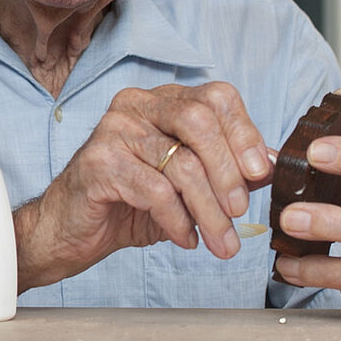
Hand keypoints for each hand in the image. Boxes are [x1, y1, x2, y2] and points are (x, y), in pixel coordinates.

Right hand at [16, 82, 272, 289]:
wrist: (72, 230)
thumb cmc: (129, 203)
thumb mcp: (186, 185)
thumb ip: (224, 170)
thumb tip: (269, 166)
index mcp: (162, 101)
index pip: (216, 97)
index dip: (244, 133)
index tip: (260, 174)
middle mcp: (137, 105)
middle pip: (200, 121)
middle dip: (228, 172)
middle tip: (240, 212)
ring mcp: (114, 130)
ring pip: (181, 163)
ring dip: (209, 211)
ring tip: (221, 243)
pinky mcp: (98, 162)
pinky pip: (154, 190)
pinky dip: (177, 220)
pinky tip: (185, 239)